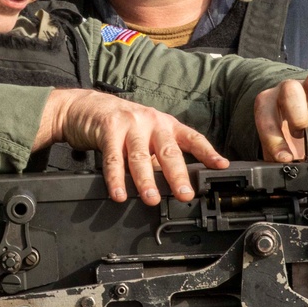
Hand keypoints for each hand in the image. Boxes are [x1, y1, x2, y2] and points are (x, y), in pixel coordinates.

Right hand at [36, 88, 227, 204]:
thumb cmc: (120, 125)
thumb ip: (158, 157)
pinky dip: (116, 179)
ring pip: (140, 157)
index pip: (191, 138)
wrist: (85, 107)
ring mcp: (130, 124)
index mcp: (165, 124)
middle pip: (168, 151)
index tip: (221, 166)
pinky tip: (119, 194)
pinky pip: (113, 158)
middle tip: (185, 194)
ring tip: (151, 199)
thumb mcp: (146, 136)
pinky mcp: (108, 129)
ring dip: (146, 180)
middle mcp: (151, 122)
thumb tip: (174, 185)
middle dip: (178, 175)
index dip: (207, 152)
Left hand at [254, 71, 307, 163]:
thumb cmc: (293, 138)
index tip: (286, 158)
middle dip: (297, 113)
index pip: (265, 114)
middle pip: (290, 88)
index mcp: (270, 104)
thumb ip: (288, 165)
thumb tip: (295, 183)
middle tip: (305, 136)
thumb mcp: (286, 151)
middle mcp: (292, 90)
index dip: (273, 137)